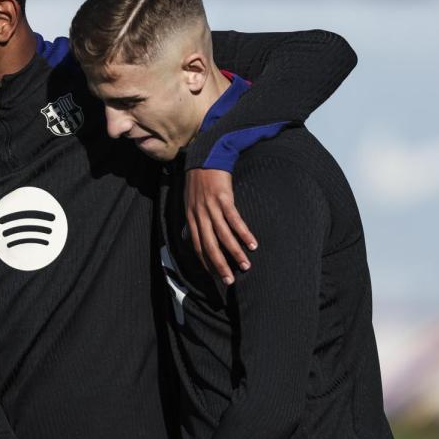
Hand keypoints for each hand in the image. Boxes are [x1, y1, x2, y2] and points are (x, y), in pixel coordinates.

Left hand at [185, 168, 257, 284]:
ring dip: (235, 252)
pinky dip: (243, 234)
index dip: (206, 262)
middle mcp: (200, 215)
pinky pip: (234, 220)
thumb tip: (186, 237)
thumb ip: (190, 221)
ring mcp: (211, 207)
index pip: (197, 246)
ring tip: (245, 266)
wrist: (205, 157)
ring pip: (223, 236)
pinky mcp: (223, 198)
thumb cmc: (198, 181)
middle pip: (209, 245)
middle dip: (219, 265)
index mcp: (191, 218)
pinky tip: (252, 244)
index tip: (215, 276)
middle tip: (229, 280)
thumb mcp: (189, 202)